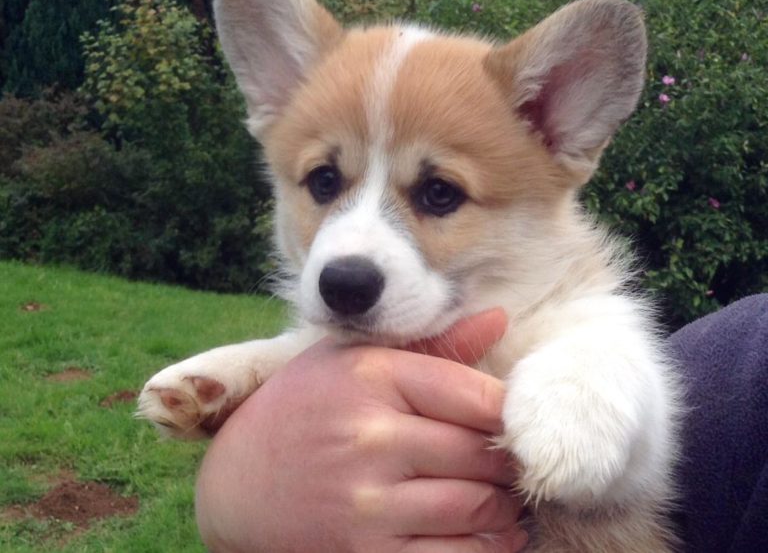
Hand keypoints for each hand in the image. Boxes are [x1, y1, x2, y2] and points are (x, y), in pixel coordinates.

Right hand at [195, 309, 527, 551]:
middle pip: (480, 453)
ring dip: (504, 506)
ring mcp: (366, 504)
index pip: (474, 393)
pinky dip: (484, 548)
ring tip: (505, 496)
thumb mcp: (354, 360)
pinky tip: (488, 534)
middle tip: (512, 460)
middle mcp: (369, 438)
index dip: (507, 410)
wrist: (237, 486)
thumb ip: (431, 345)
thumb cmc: (304, 408)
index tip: (511, 419)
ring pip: (477, 507)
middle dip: (505, 459)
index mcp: (369, 377)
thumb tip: (499, 319)